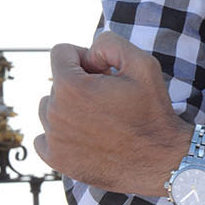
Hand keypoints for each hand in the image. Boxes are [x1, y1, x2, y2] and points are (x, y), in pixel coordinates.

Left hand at [35, 31, 190, 196]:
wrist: (161, 160)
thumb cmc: (153, 112)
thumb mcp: (143, 64)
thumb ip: (110, 43)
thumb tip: (89, 51)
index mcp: (71, 86)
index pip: (61, 52)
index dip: (85, 57)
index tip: (104, 73)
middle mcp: (55, 112)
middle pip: (57, 82)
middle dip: (80, 84)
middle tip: (110, 100)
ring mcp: (53, 138)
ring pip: (49, 109)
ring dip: (68, 109)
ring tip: (99, 119)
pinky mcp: (56, 159)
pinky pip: (44, 137)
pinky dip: (60, 135)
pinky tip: (86, 137)